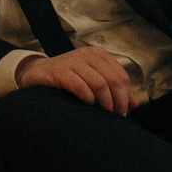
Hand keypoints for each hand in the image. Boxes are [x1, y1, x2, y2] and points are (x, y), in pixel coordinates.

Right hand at [15, 45, 141, 114]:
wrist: (36, 73)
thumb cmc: (67, 78)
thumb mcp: (92, 80)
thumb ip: (113, 89)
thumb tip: (135, 104)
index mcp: (99, 55)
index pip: (122, 76)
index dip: (125, 96)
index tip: (123, 112)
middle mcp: (88, 54)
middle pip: (113, 80)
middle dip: (118, 102)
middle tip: (115, 117)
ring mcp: (73, 61)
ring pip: (99, 83)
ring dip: (105, 103)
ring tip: (103, 114)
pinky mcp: (60, 71)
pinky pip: (80, 86)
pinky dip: (87, 98)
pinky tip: (87, 105)